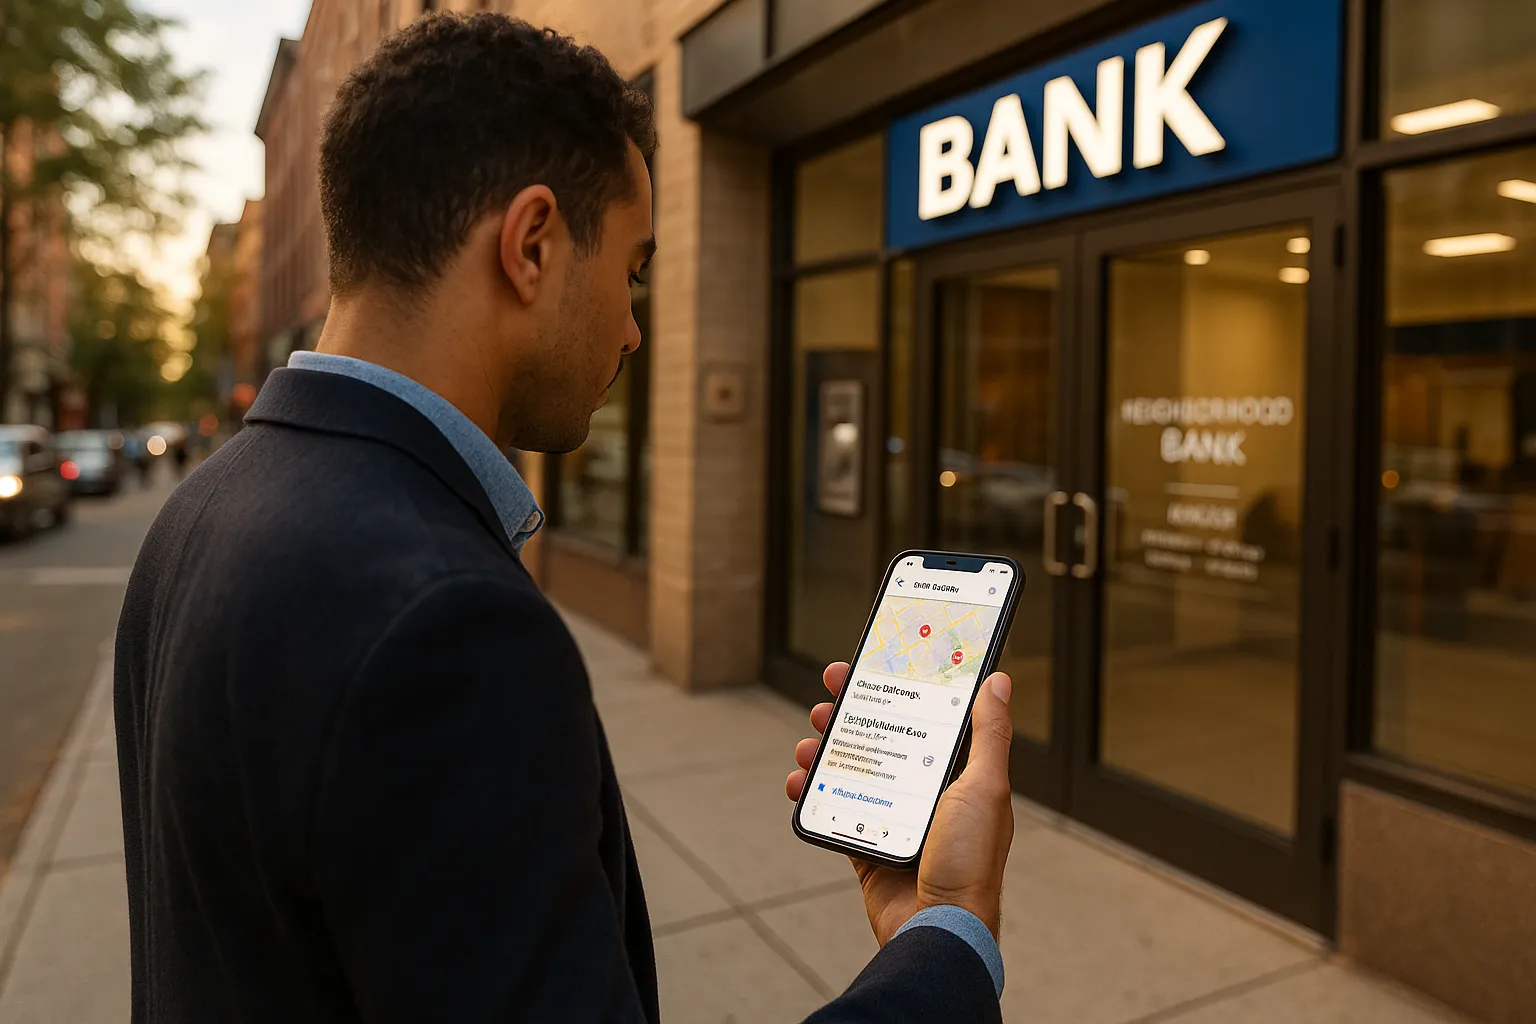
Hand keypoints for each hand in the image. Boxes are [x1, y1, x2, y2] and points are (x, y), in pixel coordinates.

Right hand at [786, 662, 1014, 943]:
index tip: (872, 666)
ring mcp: (895, 820)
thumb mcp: (985, 788)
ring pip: (853, 771)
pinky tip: (798, 782)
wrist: (939, 930)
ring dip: (826, 751)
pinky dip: (812, 793)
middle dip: (852, 715)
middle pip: (882, 740)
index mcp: (958, 775)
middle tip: (827, 696)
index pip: (924, 718)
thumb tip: (999, 680)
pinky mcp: (867, 846)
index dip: (898, 689)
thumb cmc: (971, 863)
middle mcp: (926, 794)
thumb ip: (989, 734)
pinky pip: (834, 810)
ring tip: (808, 741)